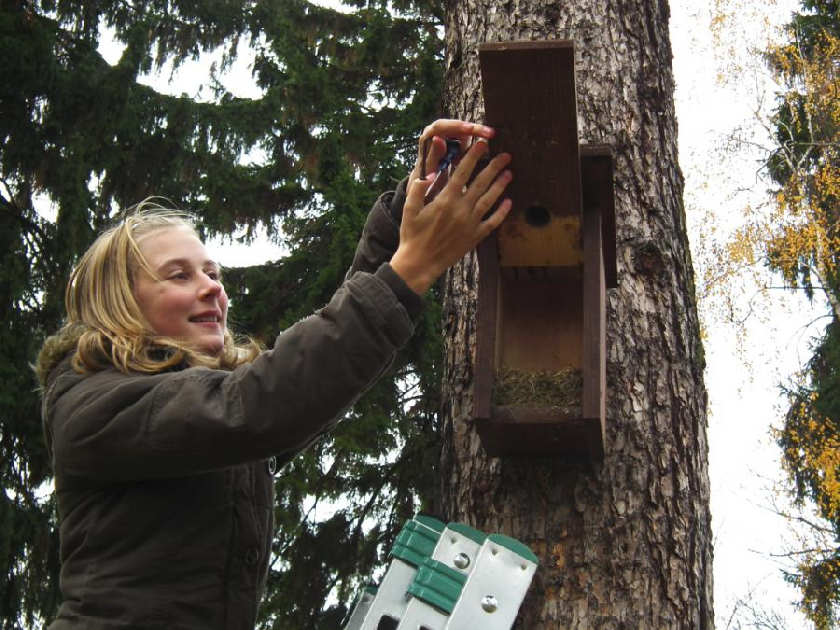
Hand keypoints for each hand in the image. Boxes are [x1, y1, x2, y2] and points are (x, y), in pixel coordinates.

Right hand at [391, 131, 512, 294]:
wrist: (419, 264)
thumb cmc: (412, 236)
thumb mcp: (409, 210)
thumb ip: (418, 189)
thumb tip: (429, 172)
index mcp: (445, 200)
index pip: (462, 172)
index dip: (473, 156)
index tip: (482, 145)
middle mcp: (461, 210)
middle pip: (481, 183)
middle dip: (494, 167)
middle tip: (505, 155)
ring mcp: (470, 224)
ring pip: (489, 200)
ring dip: (500, 186)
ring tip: (509, 173)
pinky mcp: (474, 237)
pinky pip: (492, 222)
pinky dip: (501, 212)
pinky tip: (508, 202)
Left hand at [406, 119, 496, 199]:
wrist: (426, 183)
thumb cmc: (425, 179)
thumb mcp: (429, 171)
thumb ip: (432, 156)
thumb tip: (439, 139)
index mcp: (427, 137)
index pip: (441, 127)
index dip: (456, 127)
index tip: (470, 130)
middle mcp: (437, 132)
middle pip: (456, 125)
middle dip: (474, 128)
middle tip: (490, 133)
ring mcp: (447, 135)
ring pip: (464, 130)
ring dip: (477, 135)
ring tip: (489, 141)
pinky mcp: (455, 139)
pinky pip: (468, 137)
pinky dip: (476, 142)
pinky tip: (486, 149)